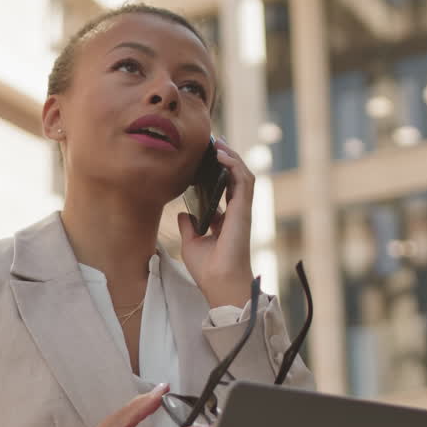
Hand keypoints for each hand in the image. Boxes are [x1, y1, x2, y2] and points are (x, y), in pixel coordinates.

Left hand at [177, 140, 254, 307]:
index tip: (206, 158)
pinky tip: (222, 155)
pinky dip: (235, 165)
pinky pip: (243, 181)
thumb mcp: (191, 243)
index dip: (218, 172)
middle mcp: (236, 213)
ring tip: (218, 144)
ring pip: (243, 175)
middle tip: (213, 143)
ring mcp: (242, 211)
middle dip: (227, 159)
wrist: (218, 283)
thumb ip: (189, 227)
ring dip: (232, 157)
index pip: (225, 189)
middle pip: (235, 178)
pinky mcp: (244, 210)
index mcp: (226, 220)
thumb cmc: (208, 269)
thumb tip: (182, 214)